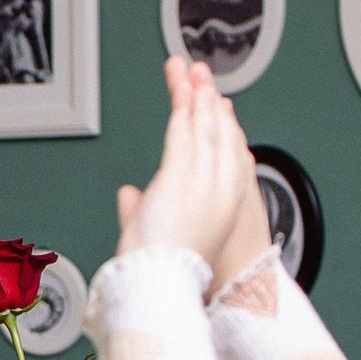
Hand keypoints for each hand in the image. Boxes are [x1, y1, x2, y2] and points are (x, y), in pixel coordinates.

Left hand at [115, 59, 267, 288]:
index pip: (231, 157)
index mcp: (222, 207)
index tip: (221, 108)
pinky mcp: (180, 177)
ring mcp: (201, 182)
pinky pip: (184, 134)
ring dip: (197, 98)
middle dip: (210, 103)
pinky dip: (184, 108)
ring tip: (195, 74)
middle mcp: (218, 191)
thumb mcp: (153, 233)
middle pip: (219, 136)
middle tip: (205, 77)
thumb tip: (129, 194)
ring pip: (203, 130)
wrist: (163, 286)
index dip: (226, 128)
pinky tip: (184, 91)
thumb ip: (141, 209)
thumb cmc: (163, 271)